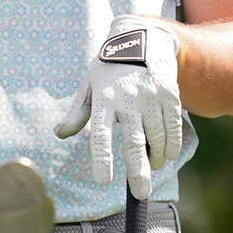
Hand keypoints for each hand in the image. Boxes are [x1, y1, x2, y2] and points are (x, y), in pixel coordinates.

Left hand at [54, 15, 182, 198]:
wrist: (141, 39)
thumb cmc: (109, 68)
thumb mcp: (89, 85)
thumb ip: (78, 112)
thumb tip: (59, 133)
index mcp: (103, 99)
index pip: (99, 133)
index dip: (102, 158)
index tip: (103, 180)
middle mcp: (127, 99)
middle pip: (133, 141)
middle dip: (137, 170)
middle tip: (140, 194)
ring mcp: (151, 97)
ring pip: (157, 138)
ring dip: (155, 158)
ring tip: (150, 169)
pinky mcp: (170, 95)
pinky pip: (172, 127)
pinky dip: (170, 145)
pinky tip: (165, 155)